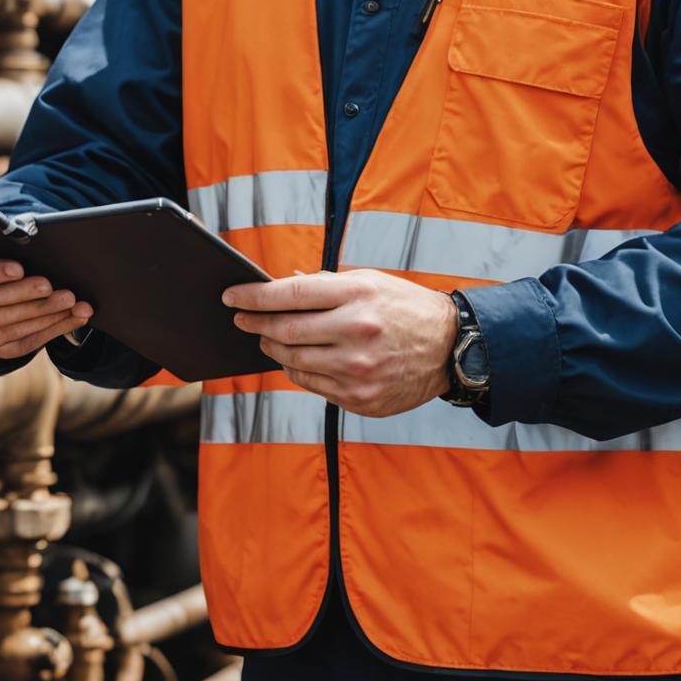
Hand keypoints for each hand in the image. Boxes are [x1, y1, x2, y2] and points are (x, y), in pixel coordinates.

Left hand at [220, 268, 457, 416]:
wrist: (449, 348)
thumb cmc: (404, 307)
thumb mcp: (369, 281)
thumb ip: (324, 284)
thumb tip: (280, 285)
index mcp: (357, 295)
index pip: (290, 294)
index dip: (253, 296)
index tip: (231, 296)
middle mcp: (356, 331)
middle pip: (284, 330)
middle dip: (255, 324)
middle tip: (242, 319)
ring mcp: (358, 369)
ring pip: (293, 361)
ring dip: (273, 348)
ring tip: (269, 338)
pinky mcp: (361, 398)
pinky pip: (312, 385)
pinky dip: (297, 370)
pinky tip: (297, 359)